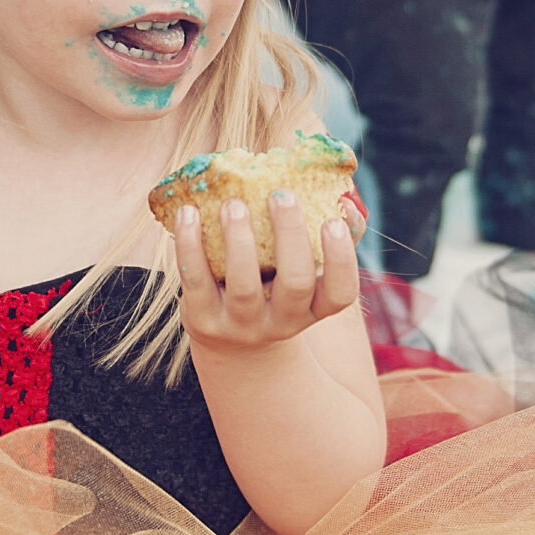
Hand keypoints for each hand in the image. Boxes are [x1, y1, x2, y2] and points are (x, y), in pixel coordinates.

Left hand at [172, 193, 360, 355]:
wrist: (231, 340)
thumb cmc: (275, 288)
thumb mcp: (303, 273)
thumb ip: (326, 238)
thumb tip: (345, 201)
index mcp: (314, 307)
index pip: (340, 293)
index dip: (341, 260)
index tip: (332, 220)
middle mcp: (283, 322)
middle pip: (295, 284)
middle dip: (289, 236)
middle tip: (281, 194)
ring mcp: (241, 325)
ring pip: (244, 286)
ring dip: (239, 240)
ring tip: (233, 203)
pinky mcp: (204, 319)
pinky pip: (196, 281)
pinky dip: (190, 243)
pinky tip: (189, 212)